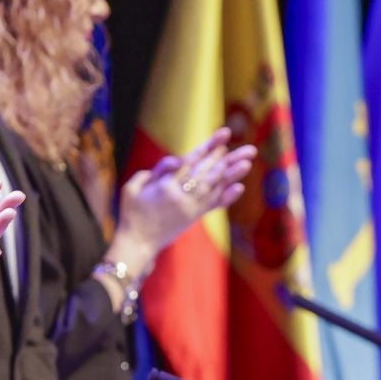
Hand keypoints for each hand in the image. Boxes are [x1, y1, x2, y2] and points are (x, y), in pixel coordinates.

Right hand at [107, 129, 256, 277]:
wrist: (137, 244)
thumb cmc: (131, 214)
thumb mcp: (133, 188)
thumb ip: (155, 171)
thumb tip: (177, 161)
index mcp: (165, 186)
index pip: (192, 161)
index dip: (209, 146)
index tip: (225, 135)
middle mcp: (181, 196)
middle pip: (209, 172)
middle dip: (228, 159)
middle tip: (249, 149)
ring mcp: (190, 208)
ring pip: (215, 187)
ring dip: (232, 174)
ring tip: (248, 162)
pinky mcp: (193, 218)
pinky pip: (213, 205)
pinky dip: (227, 196)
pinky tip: (239, 187)